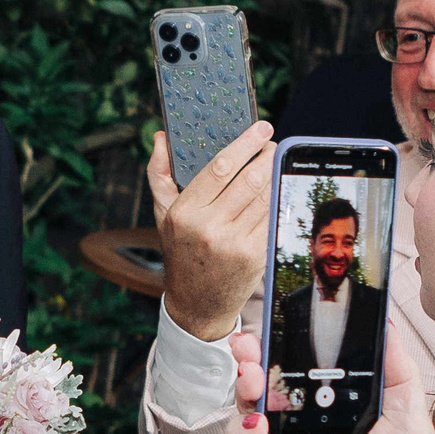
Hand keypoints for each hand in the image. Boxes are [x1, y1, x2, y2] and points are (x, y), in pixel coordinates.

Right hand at [150, 123, 273, 340]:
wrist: (196, 304)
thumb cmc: (180, 252)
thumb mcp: (163, 214)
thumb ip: (159, 173)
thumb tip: (162, 137)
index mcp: (184, 213)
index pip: (220, 168)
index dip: (245, 144)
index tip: (261, 129)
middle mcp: (208, 228)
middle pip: (248, 180)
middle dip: (265, 156)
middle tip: (271, 143)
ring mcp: (234, 244)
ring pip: (264, 198)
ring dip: (273, 176)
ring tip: (273, 163)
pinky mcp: (254, 256)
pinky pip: (270, 219)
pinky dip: (275, 201)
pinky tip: (274, 191)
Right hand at [225, 332, 434, 433]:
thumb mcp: (411, 417)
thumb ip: (396, 367)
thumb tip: (386, 320)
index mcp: (340, 402)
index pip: (305, 359)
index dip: (287, 336)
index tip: (278, 314)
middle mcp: (309, 420)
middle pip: (268, 376)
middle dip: (252, 353)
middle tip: (249, 342)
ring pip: (248, 405)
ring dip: (241, 386)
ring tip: (249, 378)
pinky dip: (239, 432)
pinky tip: (255, 427)